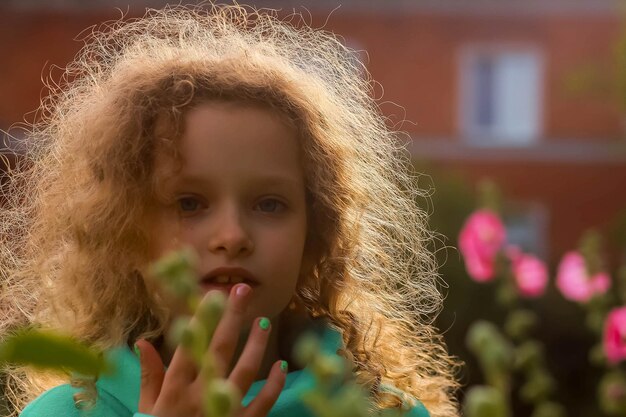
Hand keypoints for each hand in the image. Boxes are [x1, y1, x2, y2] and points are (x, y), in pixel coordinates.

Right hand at [135, 284, 286, 416]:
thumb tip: (142, 342)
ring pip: (245, 371)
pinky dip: (274, 384)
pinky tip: (281, 364)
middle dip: (232, 317)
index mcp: (175, 390)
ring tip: (264, 320)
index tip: (212, 294)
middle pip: (219, 349)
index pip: (189, 346)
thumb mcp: (147, 410)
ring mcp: (224, 412)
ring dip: (256, 344)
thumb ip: (149, 376)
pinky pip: (263, 403)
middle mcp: (200, 397)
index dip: (202, 319)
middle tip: (242, 291)